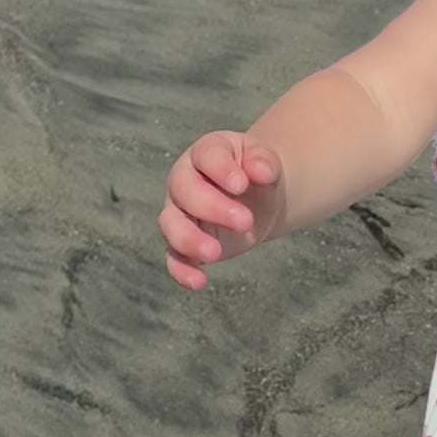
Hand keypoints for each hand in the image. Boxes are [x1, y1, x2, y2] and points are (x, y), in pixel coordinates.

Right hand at [159, 132, 281, 290]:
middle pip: (184, 191)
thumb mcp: (265, 162)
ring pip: (170, 224)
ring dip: (189, 240)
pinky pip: (174, 257)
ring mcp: (180, 212)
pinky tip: (199, 283)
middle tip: (245, 221)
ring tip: (215, 253)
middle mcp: (184, 180)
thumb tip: (263, 172)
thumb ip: (264, 162)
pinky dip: (182, 271)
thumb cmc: (257, 174)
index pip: (206, 156)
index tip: (241, 185)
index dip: (221, 169)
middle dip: (213, 207)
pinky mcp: (183, 243)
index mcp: (206, 153)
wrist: (258, 198)